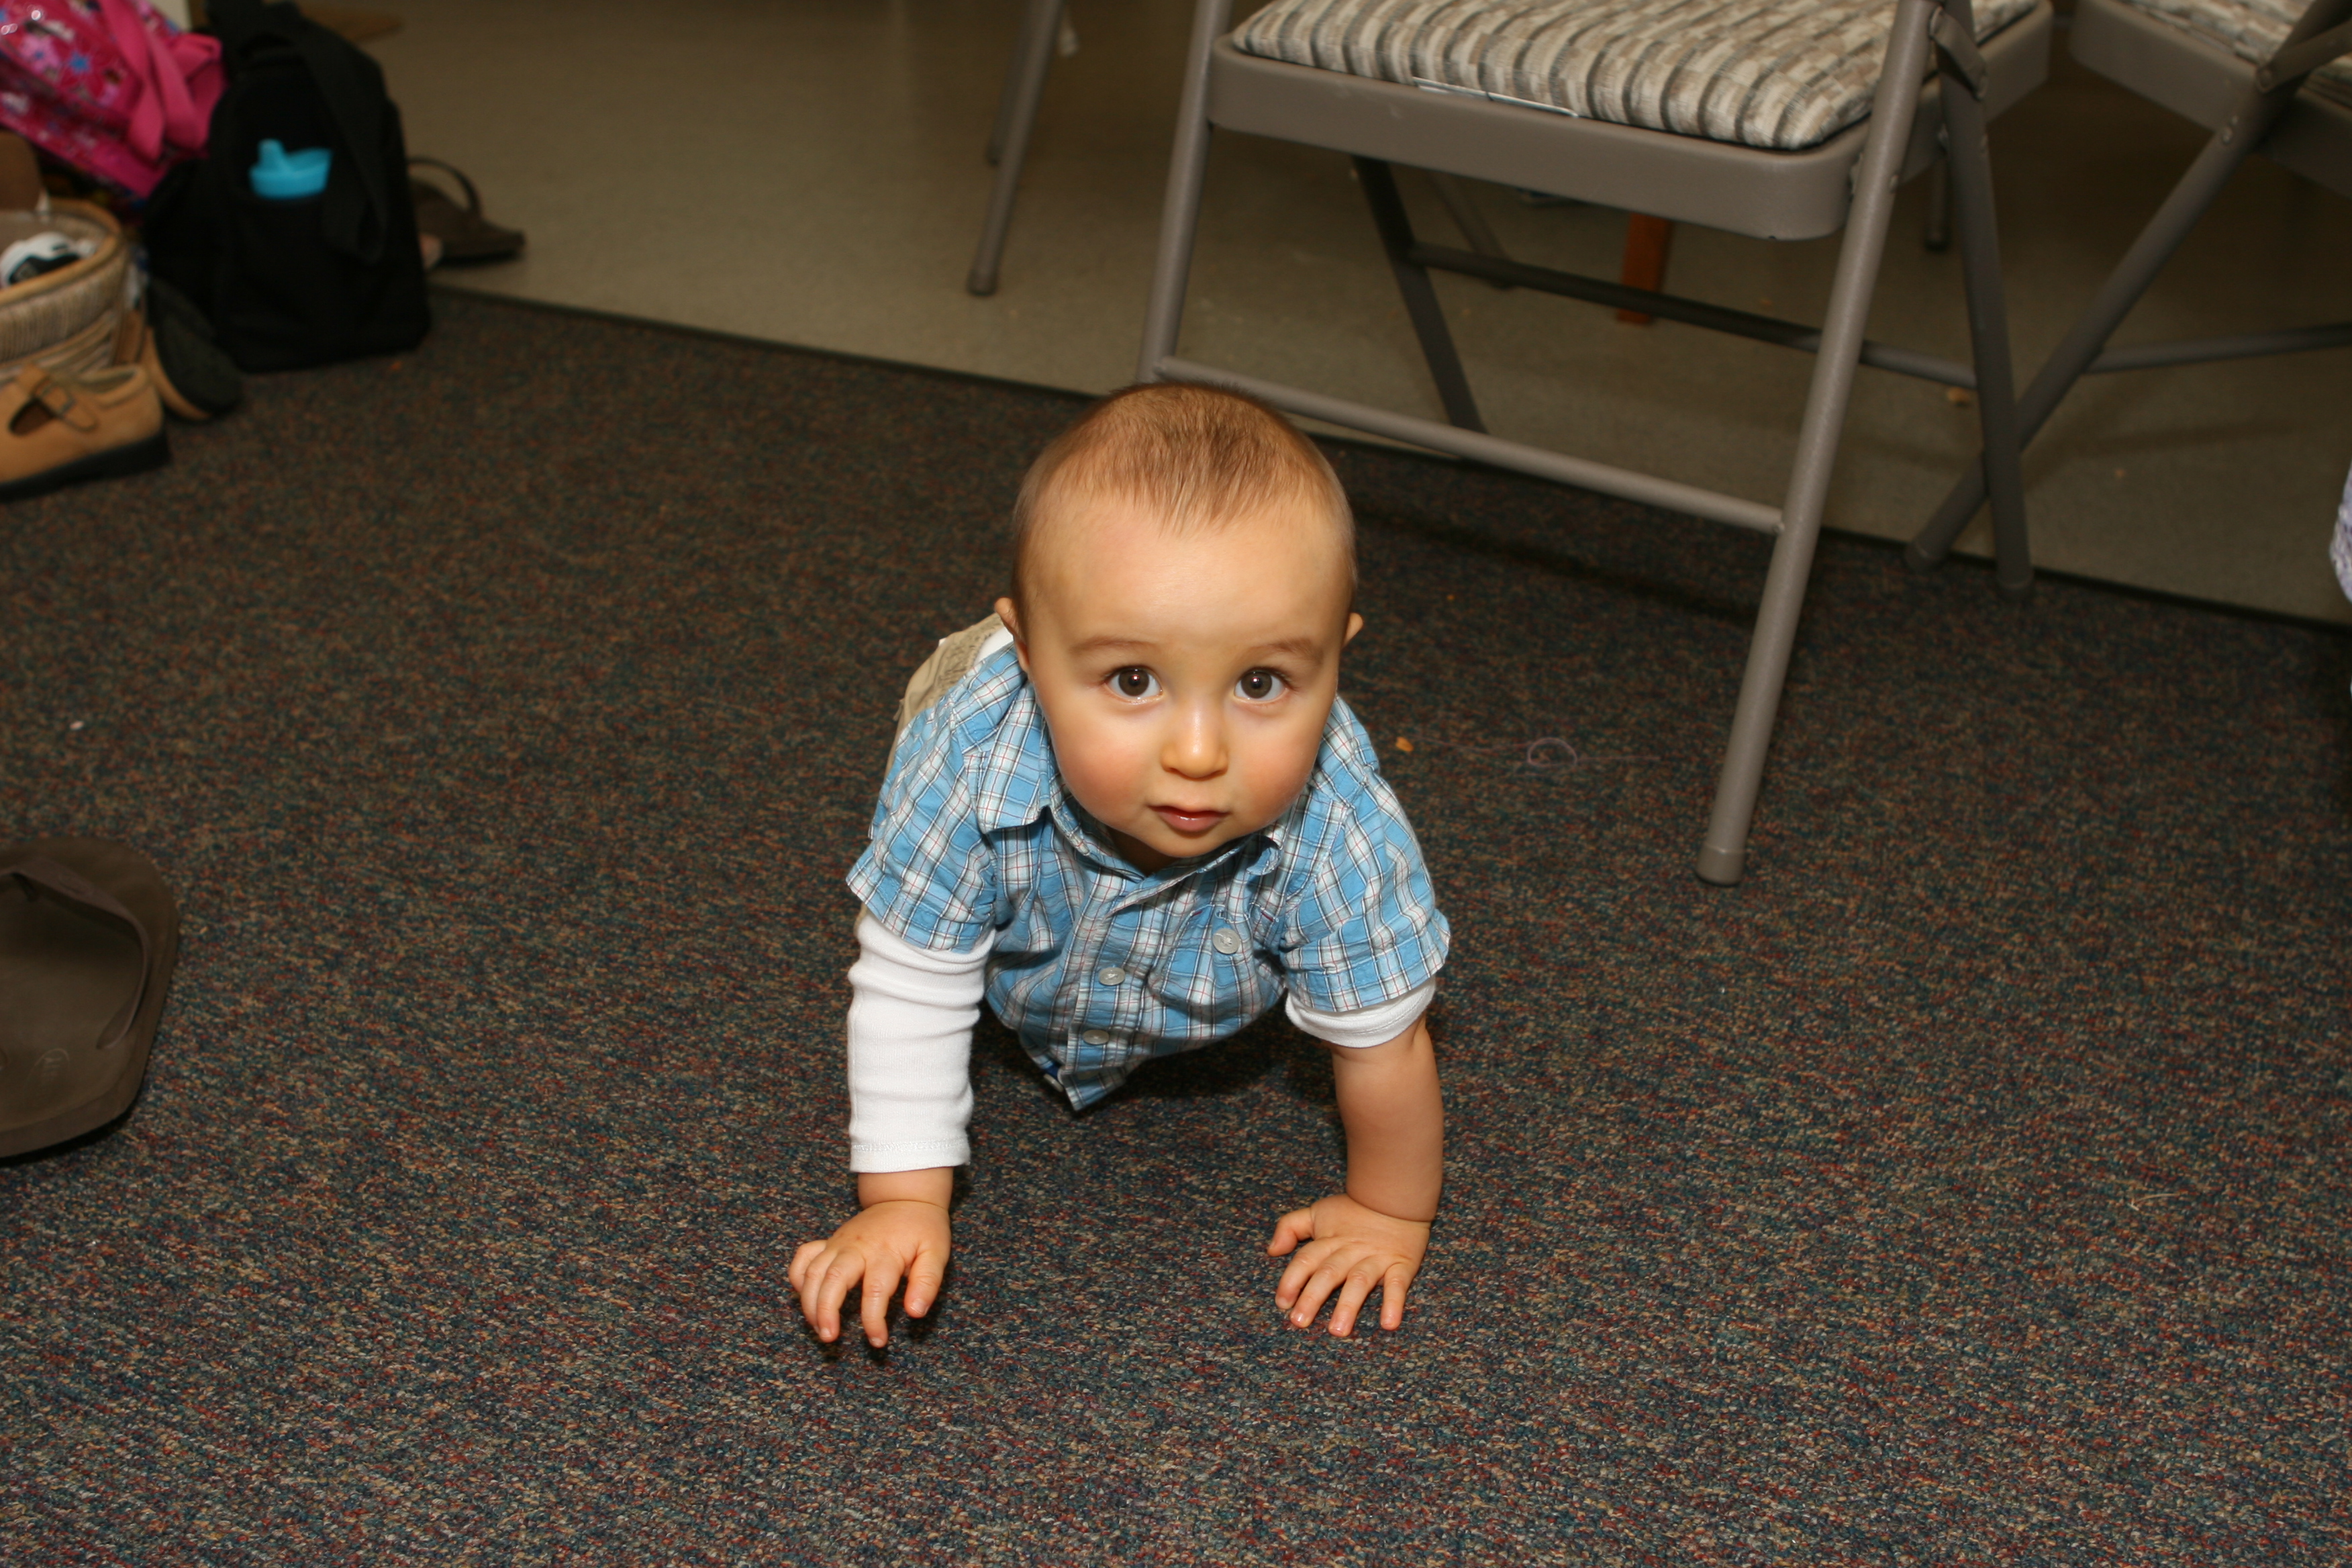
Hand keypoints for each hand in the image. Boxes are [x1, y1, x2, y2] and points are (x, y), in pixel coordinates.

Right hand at [789, 1188, 950, 1347]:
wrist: (905, 1197)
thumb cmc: (922, 1228)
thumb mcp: (936, 1252)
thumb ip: (927, 1282)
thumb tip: (915, 1312)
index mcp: (885, 1252)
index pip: (875, 1291)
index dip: (873, 1321)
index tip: (878, 1341)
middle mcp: (856, 1247)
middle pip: (833, 1279)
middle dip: (826, 1311)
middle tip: (829, 1338)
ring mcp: (838, 1243)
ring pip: (813, 1272)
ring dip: (809, 1302)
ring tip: (817, 1327)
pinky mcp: (829, 1242)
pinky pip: (804, 1257)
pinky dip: (797, 1277)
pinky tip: (803, 1297)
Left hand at [1266, 1192, 1430, 1335]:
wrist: (1396, 1195)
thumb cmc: (1354, 1209)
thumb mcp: (1317, 1211)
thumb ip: (1290, 1227)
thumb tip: (1272, 1250)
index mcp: (1329, 1240)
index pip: (1305, 1260)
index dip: (1292, 1281)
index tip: (1282, 1303)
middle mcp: (1350, 1250)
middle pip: (1328, 1274)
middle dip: (1312, 1298)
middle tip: (1300, 1322)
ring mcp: (1376, 1258)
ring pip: (1359, 1282)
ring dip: (1348, 1306)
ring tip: (1338, 1331)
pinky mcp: (1401, 1264)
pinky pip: (1397, 1285)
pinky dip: (1394, 1303)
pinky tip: (1388, 1324)